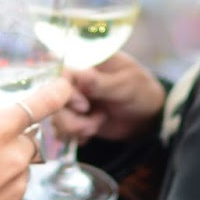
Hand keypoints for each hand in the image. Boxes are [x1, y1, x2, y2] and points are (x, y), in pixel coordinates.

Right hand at [0, 64, 71, 199]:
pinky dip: (3, 188)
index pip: (39, 105)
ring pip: (23, 165)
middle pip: (30, 137)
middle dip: (14, 136)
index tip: (66, 83)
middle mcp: (13, 159)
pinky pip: (17, 191)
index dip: (56, 92)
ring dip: (8, 163)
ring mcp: (17, 188)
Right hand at [50, 52, 164, 144]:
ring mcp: (72, 101)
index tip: (84, 106)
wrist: (146, 117)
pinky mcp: (72, 119)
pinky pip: (60, 131)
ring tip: (95, 126)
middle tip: (92, 123)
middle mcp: (74, 81)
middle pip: (53, 99)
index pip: (61, 73)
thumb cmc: (140, 91)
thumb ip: (102, 82)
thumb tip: (81, 75)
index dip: (67, 93)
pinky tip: (89, 135)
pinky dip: (74, 136)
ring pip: (55, 117)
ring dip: (74, 128)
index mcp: (86, 63)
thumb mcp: (126, 84)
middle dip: (70, 117)